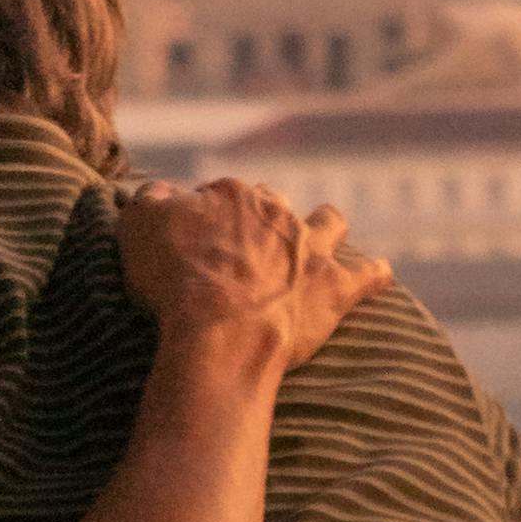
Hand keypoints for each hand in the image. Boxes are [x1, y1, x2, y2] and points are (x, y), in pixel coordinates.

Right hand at [114, 178, 388, 373]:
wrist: (222, 330)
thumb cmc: (175, 279)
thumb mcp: (139, 226)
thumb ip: (151, 198)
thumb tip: (163, 191)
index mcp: (231, 195)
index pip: (217, 195)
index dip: (203, 216)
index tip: (192, 240)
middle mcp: (277, 213)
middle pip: (271, 204)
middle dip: (262, 217)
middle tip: (244, 244)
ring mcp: (310, 249)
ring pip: (327, 223)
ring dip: (325, 225)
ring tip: (321, 233)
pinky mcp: (334, 288)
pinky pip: (367, 275)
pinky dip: (374, 273)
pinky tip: (381, 273)